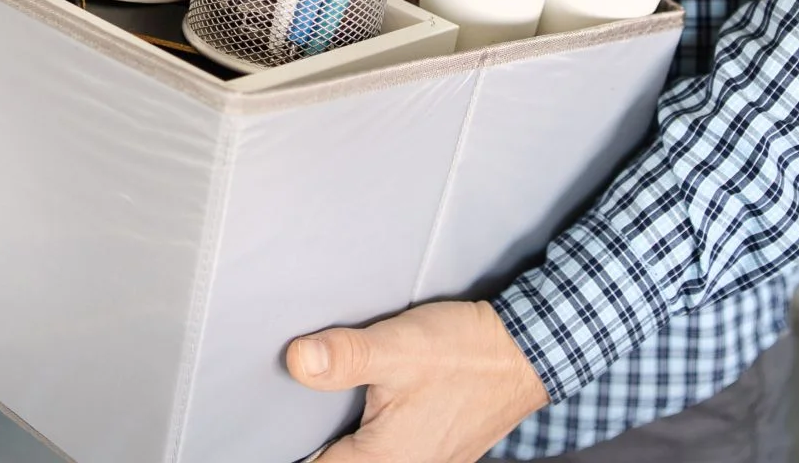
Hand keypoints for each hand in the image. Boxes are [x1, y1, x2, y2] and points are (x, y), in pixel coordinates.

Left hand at [287, 300, 548, 462]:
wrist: (529, 353)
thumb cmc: (467, 354)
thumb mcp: (399, 347)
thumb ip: (345, 356)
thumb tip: (296, 362)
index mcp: (384, 461)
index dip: (291, 450)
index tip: (269, 430)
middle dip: (320, 446)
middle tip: (298, 419)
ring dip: (347, 446)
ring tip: (330, 417)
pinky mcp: (439, 452)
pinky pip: (392, 456)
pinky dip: (373, 441)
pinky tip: (370, 416)